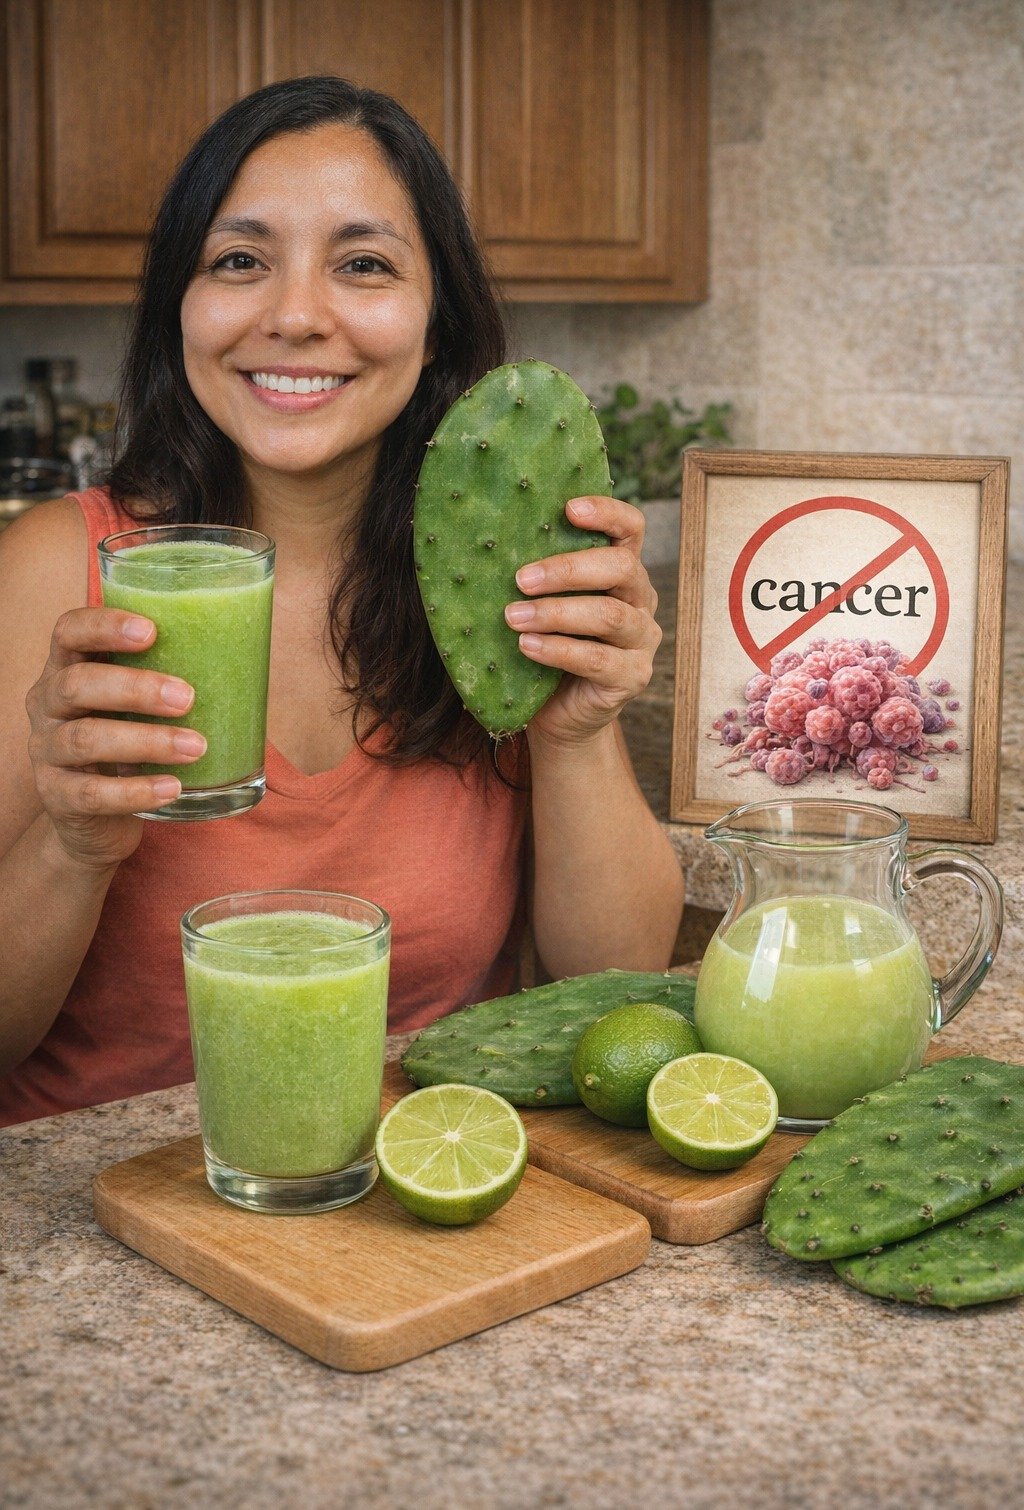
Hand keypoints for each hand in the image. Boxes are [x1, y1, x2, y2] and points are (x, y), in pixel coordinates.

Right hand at [25, 607, 205, 869]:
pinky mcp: (58, 798)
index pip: (69, 631)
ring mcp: (46, 752)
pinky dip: (136, 791)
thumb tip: (251, 646)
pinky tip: (173, 788)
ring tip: (196, 747)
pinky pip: (92, 794)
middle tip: (187, 698)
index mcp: (68, 667)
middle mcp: (47, 705)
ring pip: (85, 739)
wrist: (96, 816)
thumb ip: (170, 674)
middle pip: (77, 685)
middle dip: (135, 688)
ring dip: (146, 741)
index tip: (151, 631)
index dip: (103, 626)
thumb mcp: (139, 705)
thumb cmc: (129, 741)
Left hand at [504, 496, 660, 747]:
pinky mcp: (633, 677)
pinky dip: (558, 650)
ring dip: (555, 613)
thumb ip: (538, 576)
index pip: (631, 529)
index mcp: (623, 572)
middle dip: (568, 569)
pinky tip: (526, 647)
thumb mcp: (543, 603)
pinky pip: (597, 659)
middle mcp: (641, 600)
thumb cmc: (545, 646)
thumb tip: (486, 540)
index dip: (607, 513)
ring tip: (513, 617)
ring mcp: (641, 641)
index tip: (568, 508)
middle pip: (622, 568)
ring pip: (608, 616)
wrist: (558, 714)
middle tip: (521, 579)